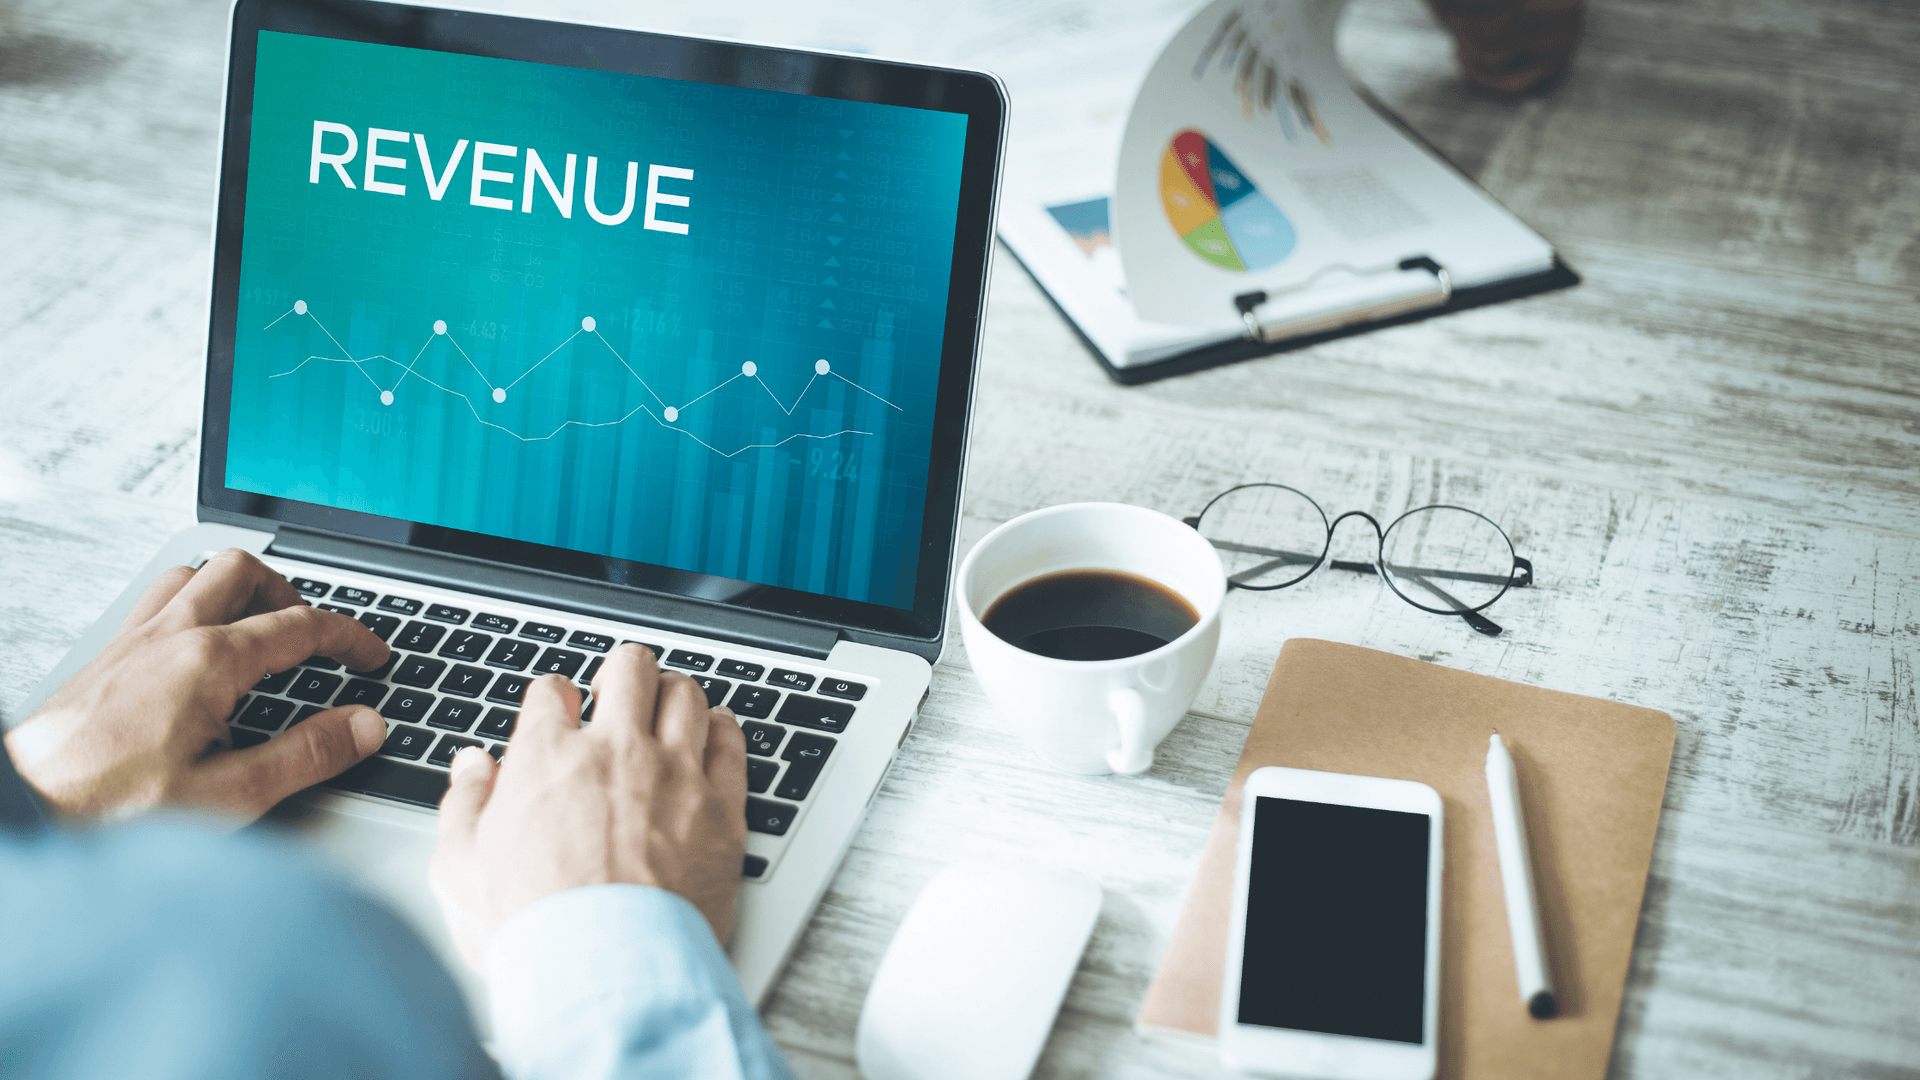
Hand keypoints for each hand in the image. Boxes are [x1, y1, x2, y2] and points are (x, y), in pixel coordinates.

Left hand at [5, 549, 391, 820]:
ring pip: (194, 575)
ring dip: (235, 589)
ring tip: (258, 623)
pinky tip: (196, 644)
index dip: (349, 638)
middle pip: (242, 572)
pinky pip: (156, 601)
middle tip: (312, 631)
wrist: (25, 809)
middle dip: (290, 593)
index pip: (300, 626)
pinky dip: (193, 605)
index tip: (370, 656)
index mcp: (208, 661)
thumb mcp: (228, 796)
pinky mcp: (105, 658)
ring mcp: (132, 641)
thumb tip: (362, 728)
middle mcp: (168, 636)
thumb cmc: (109, 808)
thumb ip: (305, 756)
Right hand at [430, 644, 748, 968]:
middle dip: (621, 672)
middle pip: (629, 669)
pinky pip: (731, 743)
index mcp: (548, 760)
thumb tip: (471, 768)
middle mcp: (616, 753)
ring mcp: (675, 776)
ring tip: (667, 706)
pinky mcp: (721, 810)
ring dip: (674, 694)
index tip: (558, 709)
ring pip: (686, 696)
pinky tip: (714, 733)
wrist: (603, 972)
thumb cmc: (533, 932)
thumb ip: (464, 806)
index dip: (553, 697)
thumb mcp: (460, 871)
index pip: (551, 692)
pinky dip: (722, 729)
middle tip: (619, 691)